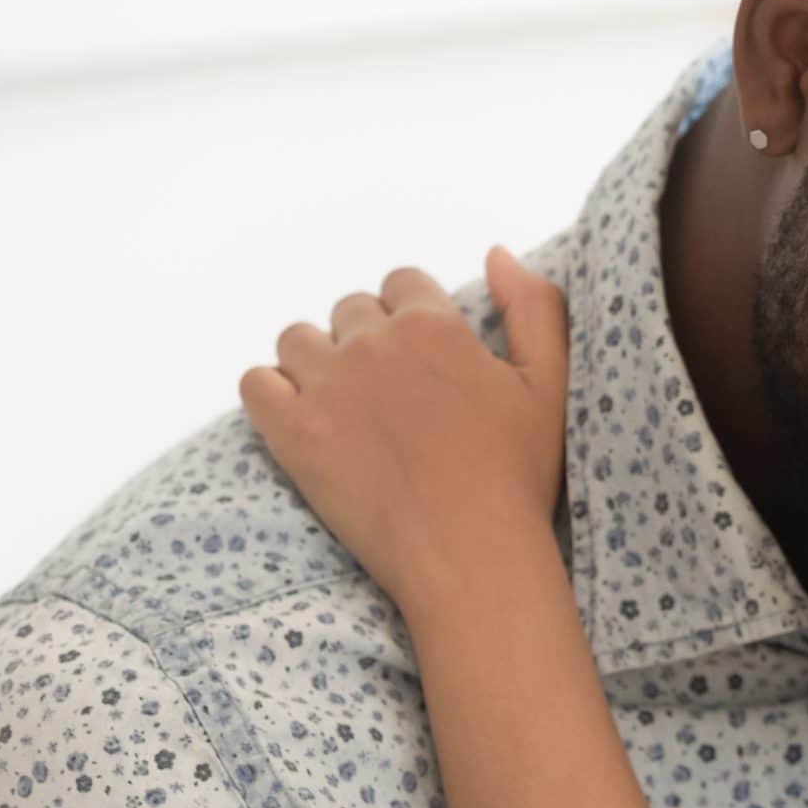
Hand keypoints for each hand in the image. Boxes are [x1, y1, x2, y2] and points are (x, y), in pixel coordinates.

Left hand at [240, 248, 569, 616]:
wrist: (470, 554)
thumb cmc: (518, 475)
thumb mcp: (552, 384)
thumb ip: (534, 307)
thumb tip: (495, 253)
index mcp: (434, 326)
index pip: (401, 283)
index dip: (412, 316)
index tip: (424, 360)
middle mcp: (372, 344)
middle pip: (348, 309)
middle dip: (366, 339)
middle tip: (390, 395)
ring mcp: (325, 386)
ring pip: (296, 340)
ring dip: (316, 363)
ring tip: (345, 408)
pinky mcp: (291, 433)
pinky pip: (255, 384)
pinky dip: (272, 393)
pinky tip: (303, 420)